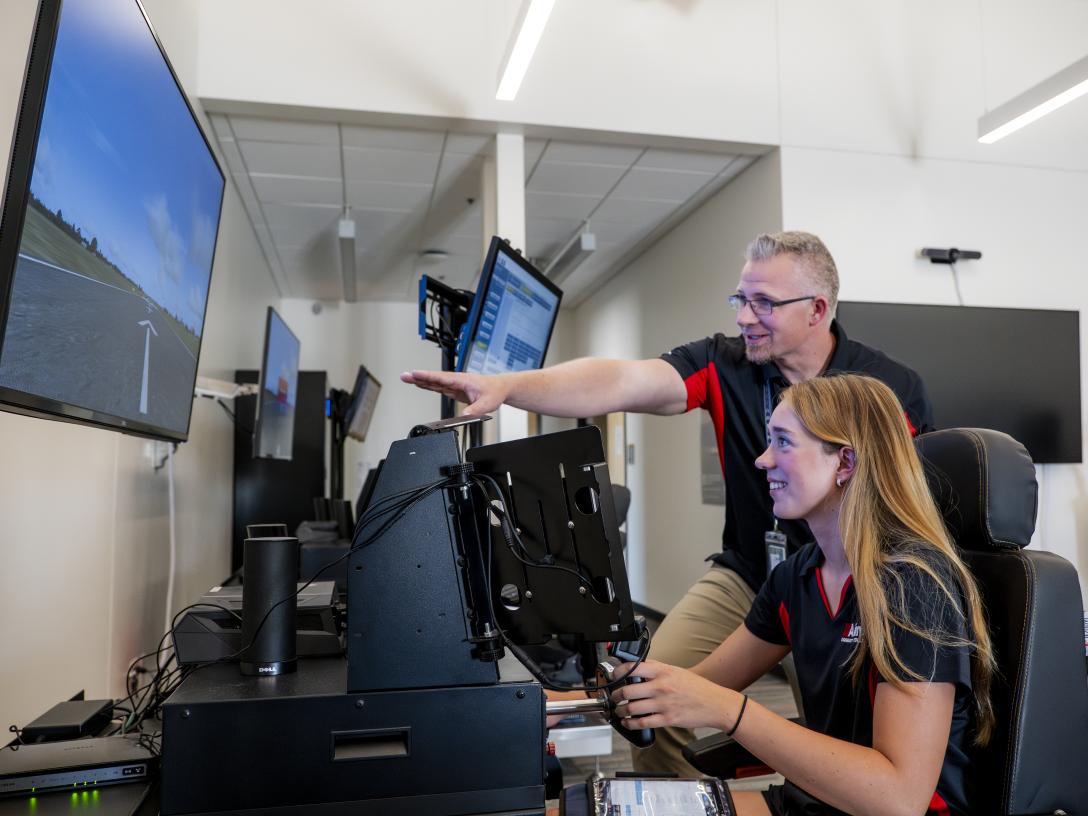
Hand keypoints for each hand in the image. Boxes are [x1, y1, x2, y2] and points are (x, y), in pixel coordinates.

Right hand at [400, 369, 508, 414]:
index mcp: (462, 380)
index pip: (441, 378)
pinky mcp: (455, 390)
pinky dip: (429, 386)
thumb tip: (464, 416)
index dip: (427, 376)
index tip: (415, 374)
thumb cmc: (495, 391)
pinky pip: (439, 387)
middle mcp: (456, 381)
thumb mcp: (487, 403)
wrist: (501, 388)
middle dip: (419, 377)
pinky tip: (421, 385)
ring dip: (421, 381)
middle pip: (434, 379)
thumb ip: (475, 410)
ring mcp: (455, 385)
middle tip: (404, 376)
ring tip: (407, 379)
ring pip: (435, 382)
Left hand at [609, 659, 737, 732]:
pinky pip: (643, 723)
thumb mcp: (676, 671)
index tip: (613, 676)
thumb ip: (657, 669)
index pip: (633, 667)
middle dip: (616, 695)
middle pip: (628, 691)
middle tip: (614, 697)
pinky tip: (628, 722)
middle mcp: (661, 686)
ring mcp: (663, 704)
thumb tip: (638, 667)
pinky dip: (631, 723)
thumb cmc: (697, 687)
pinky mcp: (667, 719)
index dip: (618, 672)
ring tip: (619, 710)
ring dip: (621, 710)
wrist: (715, 703)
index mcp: (663, 671)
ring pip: (632, 708)